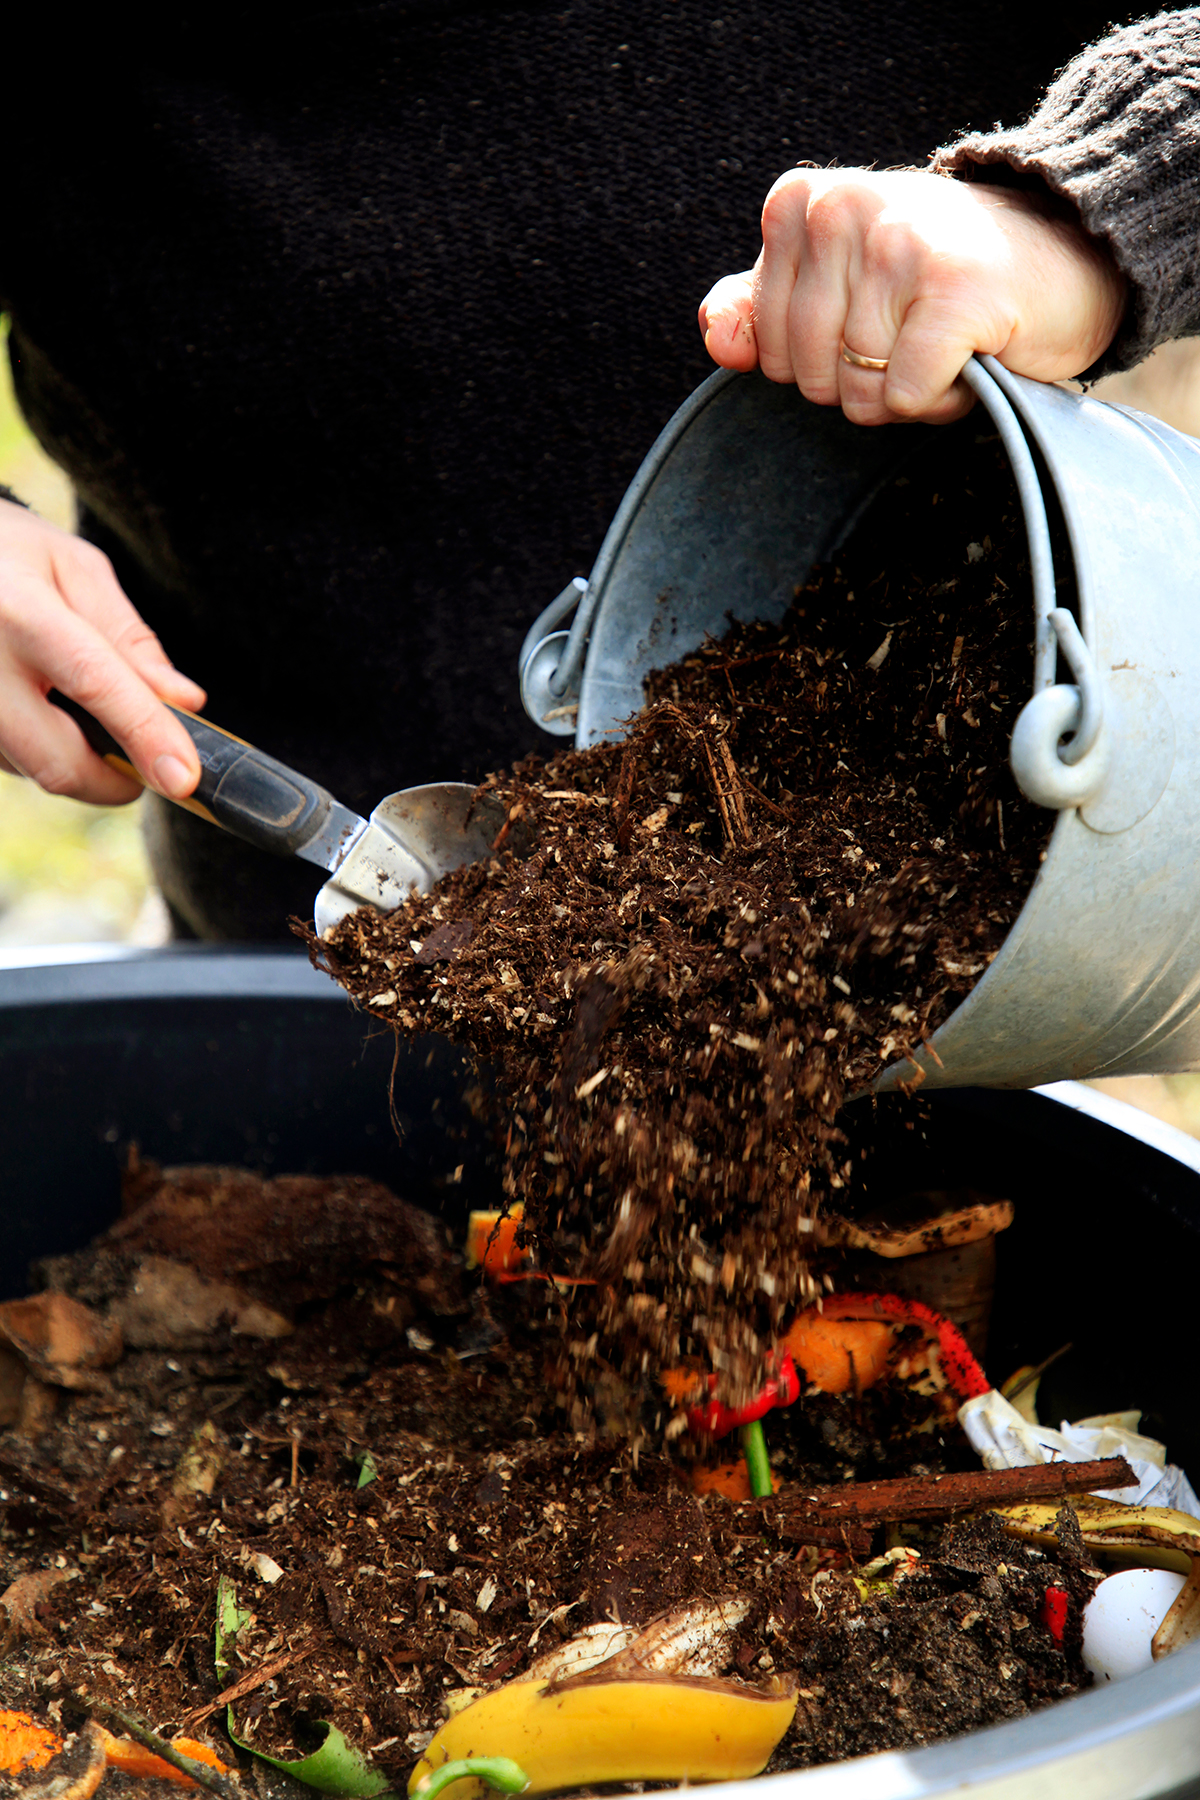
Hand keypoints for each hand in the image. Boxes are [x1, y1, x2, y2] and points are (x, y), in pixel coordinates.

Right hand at [0, 499, 205, 802]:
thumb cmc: (6, 553)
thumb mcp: (74, 570)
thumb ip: (131, 639)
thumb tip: (184, 703)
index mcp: (18, 611)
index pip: (93, 683)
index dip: (145, 735)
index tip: (184, 778)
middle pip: (58, 763)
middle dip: (116, 781)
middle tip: (150, 765)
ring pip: (34, 771)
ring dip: (78, 761)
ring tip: (77, 704)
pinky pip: (9, 762)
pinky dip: (41, 750)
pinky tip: (40, 706)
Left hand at [698, 168, 1126, 424]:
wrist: (1066, 252)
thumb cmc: (939, 276)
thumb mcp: (839, 279)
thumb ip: (760, 306)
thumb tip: (715, 337)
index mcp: (800, 202)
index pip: (765, 347)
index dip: (822, 360)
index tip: (876, 317)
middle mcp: (842, 212)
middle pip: (808, 376)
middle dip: (864, 383)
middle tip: (916, 334)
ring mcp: (898, 247)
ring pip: (859, 395)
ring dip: (908, 394)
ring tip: (946, 342)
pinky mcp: (952, 292)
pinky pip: (906, 398)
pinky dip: (941, 401)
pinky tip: (971, 357)